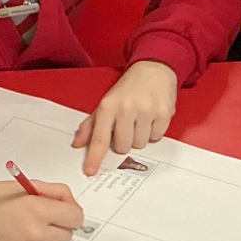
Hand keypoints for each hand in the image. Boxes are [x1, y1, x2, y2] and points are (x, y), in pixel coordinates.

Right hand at [0, 179, 82, 240]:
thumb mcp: (26, 185)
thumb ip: (55, 192)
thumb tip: (72, 204)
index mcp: (39, 210)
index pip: (76, 218)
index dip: (71, 212)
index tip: (65, 211)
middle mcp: (35, 233)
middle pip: (68, 235)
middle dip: (60, 225)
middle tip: (44, 217)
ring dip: (50, 239)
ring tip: (31, 228)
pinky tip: (20, 237)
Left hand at [74, 60, 177, 176]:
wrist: (154, 69)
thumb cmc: (128, 88)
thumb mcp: (106, 103)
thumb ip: (90, 125)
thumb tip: (77, 144)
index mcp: (108, 106)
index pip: (99, 138)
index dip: (94, 157)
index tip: (90, 171)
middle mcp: (126, 108)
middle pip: (123, 147)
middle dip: (125, 140)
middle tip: (128, 125)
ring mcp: (146, 110)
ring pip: (140, 144)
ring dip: (140, 136)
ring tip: (141, 118)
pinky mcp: (163, 113)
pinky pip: (156, 137)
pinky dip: (154, 131)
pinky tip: (152, 117)